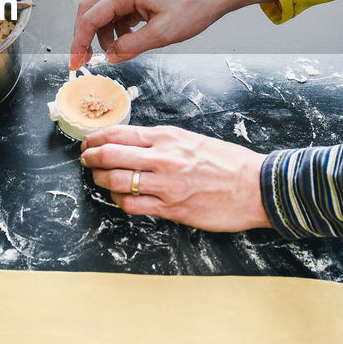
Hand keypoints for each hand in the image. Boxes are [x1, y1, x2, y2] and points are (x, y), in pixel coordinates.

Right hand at [68, 0, 275, 69]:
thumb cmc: (194, 6)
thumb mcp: (162, 34)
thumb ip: (132, 46)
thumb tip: (111, 56)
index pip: (89, 18)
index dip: (79, 42)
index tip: (76, 62)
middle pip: (89, 11)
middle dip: (84, 36)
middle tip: (85, 59)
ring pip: (103, 13)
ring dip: (103, 35)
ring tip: (116, 52)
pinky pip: (118, 14)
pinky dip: (117, 30)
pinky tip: (128, 42)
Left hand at [80, 125, 270, 232]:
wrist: (256, 186)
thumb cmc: (228, 162)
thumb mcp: (192, 140)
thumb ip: (162, 142)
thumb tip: (132, 144)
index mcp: (168, 137)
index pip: (119, 134)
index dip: (96, 139)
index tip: (88, 143)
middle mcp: (164, 158)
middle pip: (111, 156)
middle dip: (91, 159)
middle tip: (85, 161)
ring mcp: (166, 185)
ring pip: (116, 182)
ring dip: (100, 181)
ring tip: (97, 180)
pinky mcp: (172, 209)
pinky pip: (133, 206)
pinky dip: (119, 202)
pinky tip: (119, 199)